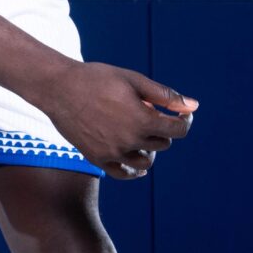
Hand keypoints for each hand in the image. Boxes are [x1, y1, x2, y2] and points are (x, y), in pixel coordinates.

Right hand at [38, 61, 196, 179]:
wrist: (58, 89)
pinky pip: (123, 173)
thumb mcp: (134, 80)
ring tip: (141, 132)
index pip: (179, 130)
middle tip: (150, 112)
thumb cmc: (97, 79)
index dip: (184, 120)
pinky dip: (135, 170)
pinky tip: (138, 162)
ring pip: (146, 160)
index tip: (180, 113)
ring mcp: (113, 152)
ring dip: (150, 148)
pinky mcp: (98, 159)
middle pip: (163, 143)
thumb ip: (165, 96)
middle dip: (163, 128)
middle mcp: (129, 140)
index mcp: (142, 119)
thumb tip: (194, 106)